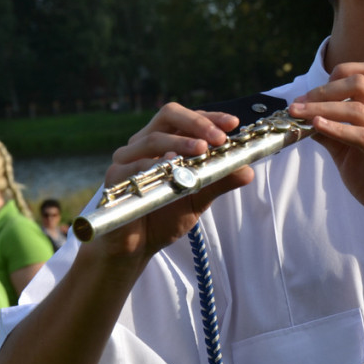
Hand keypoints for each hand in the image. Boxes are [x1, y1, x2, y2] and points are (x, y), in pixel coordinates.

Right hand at [96, 102, 253, 260]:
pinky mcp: (115, 177)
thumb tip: (248, 171)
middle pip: (169, 115)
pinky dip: (155, 165)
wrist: (135, 248)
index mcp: (166, 142)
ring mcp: (128, 159)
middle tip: (218, 138)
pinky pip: (133, 166)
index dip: (210, 117)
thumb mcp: (198, 198)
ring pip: (153, 139)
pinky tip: (171, 169)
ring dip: (179, 143)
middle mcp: (145, 144)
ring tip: (201, 150)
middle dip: (196, 123)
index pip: (189, 119)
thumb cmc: (164, 216)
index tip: (233, 123)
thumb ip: (219, 182)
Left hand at [288, 62, 363, 235]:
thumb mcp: (347, 156)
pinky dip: (338, 129)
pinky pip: (363, 137)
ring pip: (358, 109)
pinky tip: (318, 128)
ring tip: (299, 115)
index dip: (335, 77)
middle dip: (324, 90)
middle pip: (359, 83)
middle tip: (299, 104)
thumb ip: (331, 137)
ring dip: (323, 109)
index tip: (307, 96)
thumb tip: (305, 122)